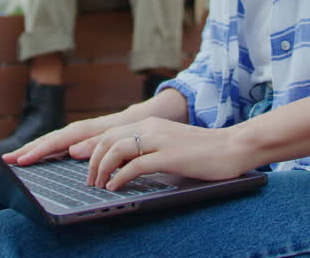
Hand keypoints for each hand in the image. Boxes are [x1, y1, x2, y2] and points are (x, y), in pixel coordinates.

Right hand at [5, 110, 138, 166]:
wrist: (142, 119)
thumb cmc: (130, 130)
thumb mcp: (117, 137)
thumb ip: (96, 143)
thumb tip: (72, 150)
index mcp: (85, 130)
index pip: (56, 142)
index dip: (38, 152)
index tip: (21, 160)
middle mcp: (78, 130)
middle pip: (48, 140)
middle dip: (26, 149)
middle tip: (5, 160)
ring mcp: (78, 134)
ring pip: (51, 142)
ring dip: (32, 150)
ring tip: (13, 159)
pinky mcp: (80, 139)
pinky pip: (58, 144)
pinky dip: (44, 150)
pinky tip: (36, 157)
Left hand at [86, 117, 252, 190]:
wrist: (232, 147)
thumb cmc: (203, 151)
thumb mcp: (169, 144)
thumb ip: (148, 148)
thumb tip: (124, 164)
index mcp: (149, 123)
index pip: (111, 131)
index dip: (91, 146)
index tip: (77, 159)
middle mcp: (151, 127)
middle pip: (108, 139)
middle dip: (92, 159)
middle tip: (89, 179)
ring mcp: (159, 140)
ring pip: (117, 149)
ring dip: (102, 168)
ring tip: (99, 184)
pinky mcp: (169, 156)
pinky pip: (136, 165)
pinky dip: (120, 177)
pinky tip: (115, 186)